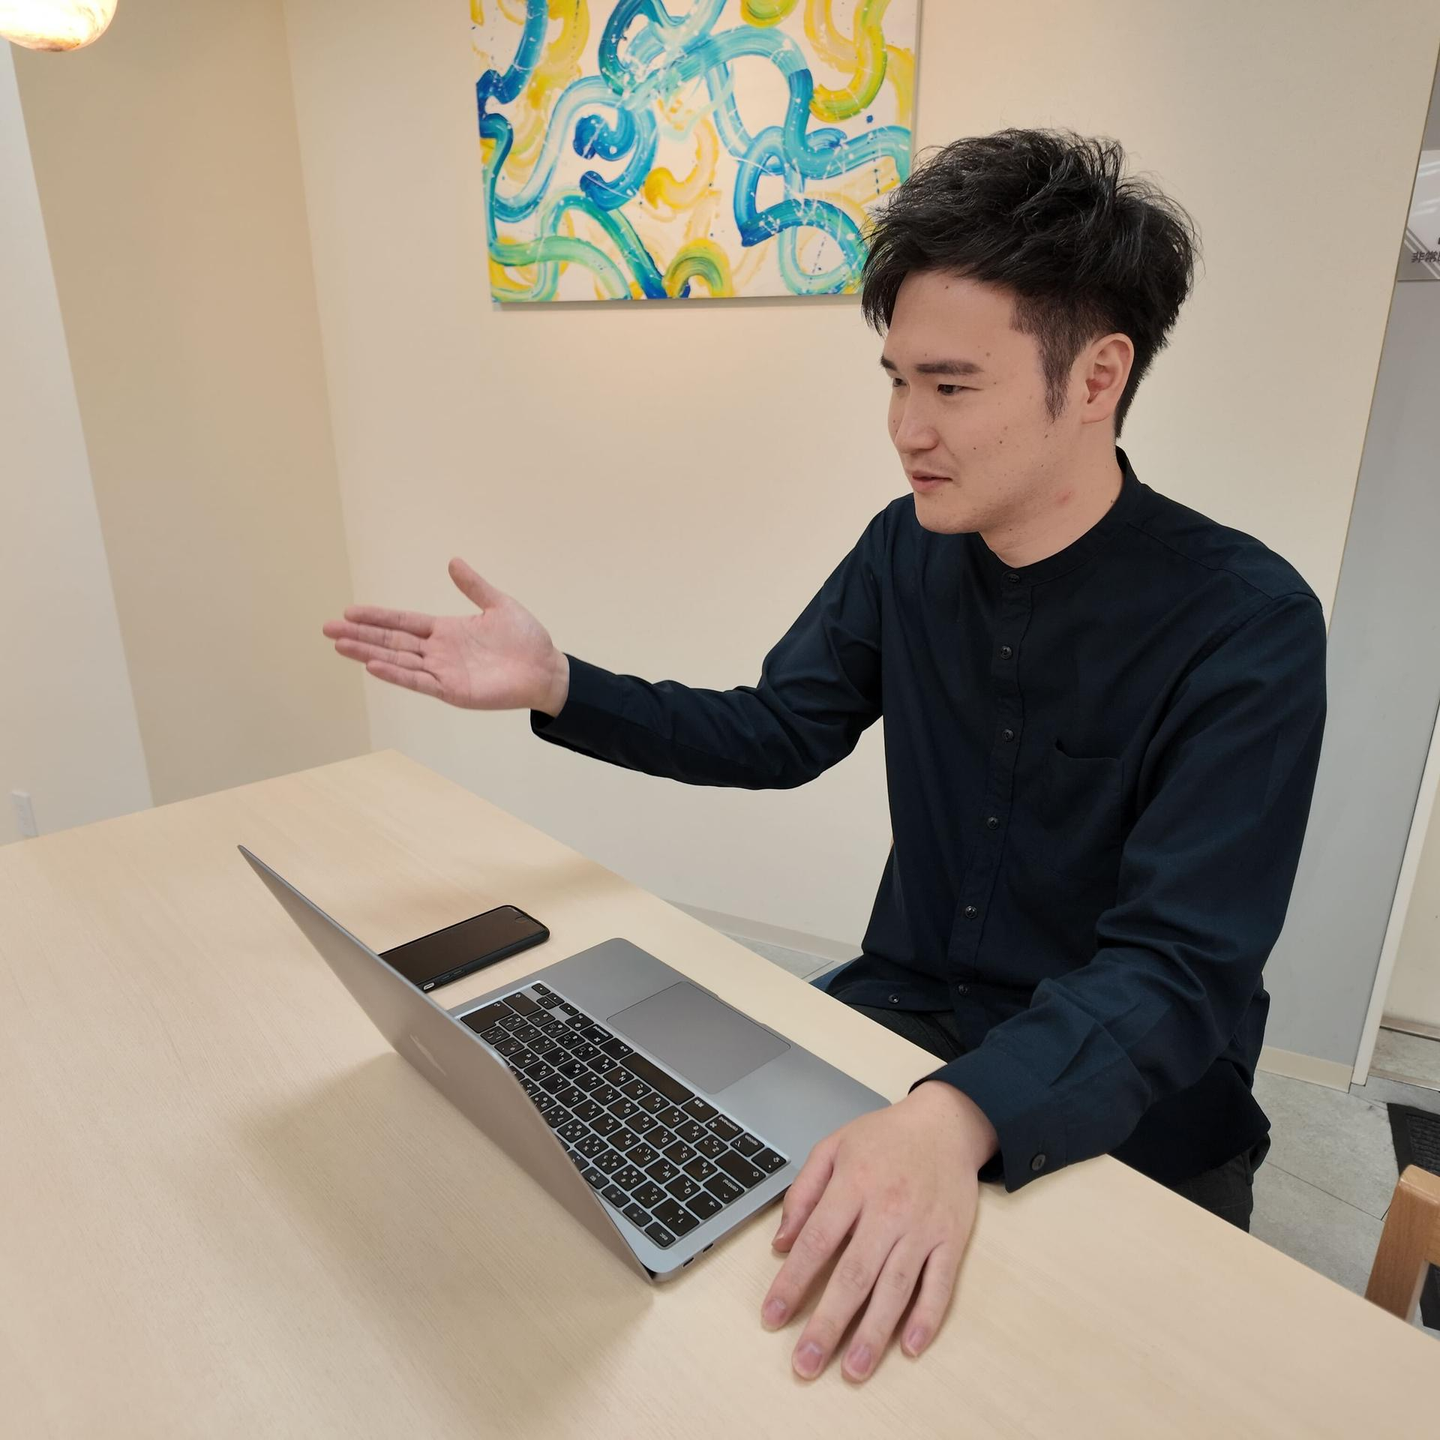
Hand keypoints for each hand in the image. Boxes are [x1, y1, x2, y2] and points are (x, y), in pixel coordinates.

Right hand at [321, 558, 569, 714]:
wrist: (546, 669)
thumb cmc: (526, 639)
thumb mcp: (498, 604)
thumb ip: (473, 586)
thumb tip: (453, 561)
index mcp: (446, 630)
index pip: (403, 622)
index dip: (377, 617)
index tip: (349, 612)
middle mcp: (438, 651)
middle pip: (391, 641)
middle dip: (360, 635)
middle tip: (327, 629)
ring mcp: (442, 672)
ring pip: (398, 661)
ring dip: (369, 653)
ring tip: (341, 645)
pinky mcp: (452, 690)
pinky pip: (419, 681)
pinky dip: (396, 674)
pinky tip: (374, 665)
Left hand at [760, 1080, 997, 1382]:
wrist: (945, 1123)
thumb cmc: (884, 1137)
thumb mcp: (833, 1147)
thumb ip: (803, 1194)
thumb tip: (781, 1244)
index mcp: (855, 1184)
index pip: (817, 1241)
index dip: (792, 1282)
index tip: (773, 1316)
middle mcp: (888, 1209)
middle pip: (854, 1274)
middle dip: (828, 1323)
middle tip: (806, 1364)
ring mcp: (922, 1227)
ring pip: (896, 1287)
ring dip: (874, 1333)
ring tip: (854, 1370)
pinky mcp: (951, 1239)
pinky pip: (940, 1284)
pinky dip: (927, 1317)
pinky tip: (910, 1347)